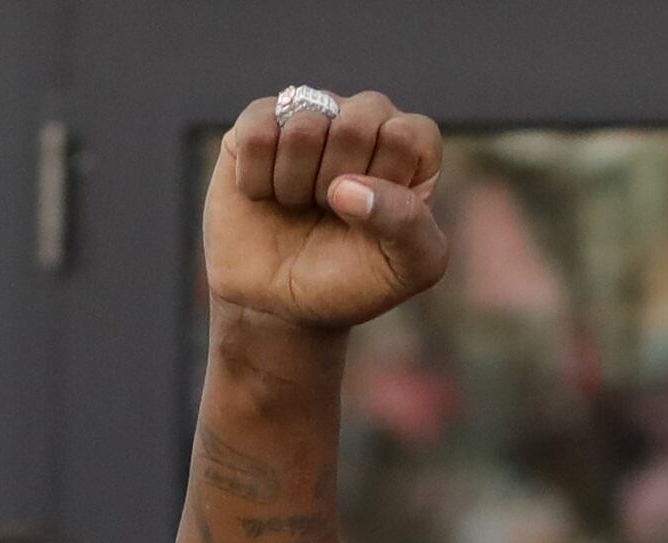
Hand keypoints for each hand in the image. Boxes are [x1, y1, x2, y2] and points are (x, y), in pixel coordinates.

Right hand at [202, 89, 449, 332]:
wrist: (282, 303)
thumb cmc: (352, 280)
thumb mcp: (406, 269)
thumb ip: (409, 224)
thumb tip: (346, 187)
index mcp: (410, 148)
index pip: (408, 135)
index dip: (385, 183)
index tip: (373, 218)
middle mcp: (363, 120)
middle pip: (355, 123)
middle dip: (338, 184)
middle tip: (330, 211)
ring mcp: (309, 114)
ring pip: (303, 126)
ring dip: (296, 185)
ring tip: (298, 204)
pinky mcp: (259, 122)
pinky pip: (257, 132)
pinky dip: (258, 178)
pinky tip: (265, 194)